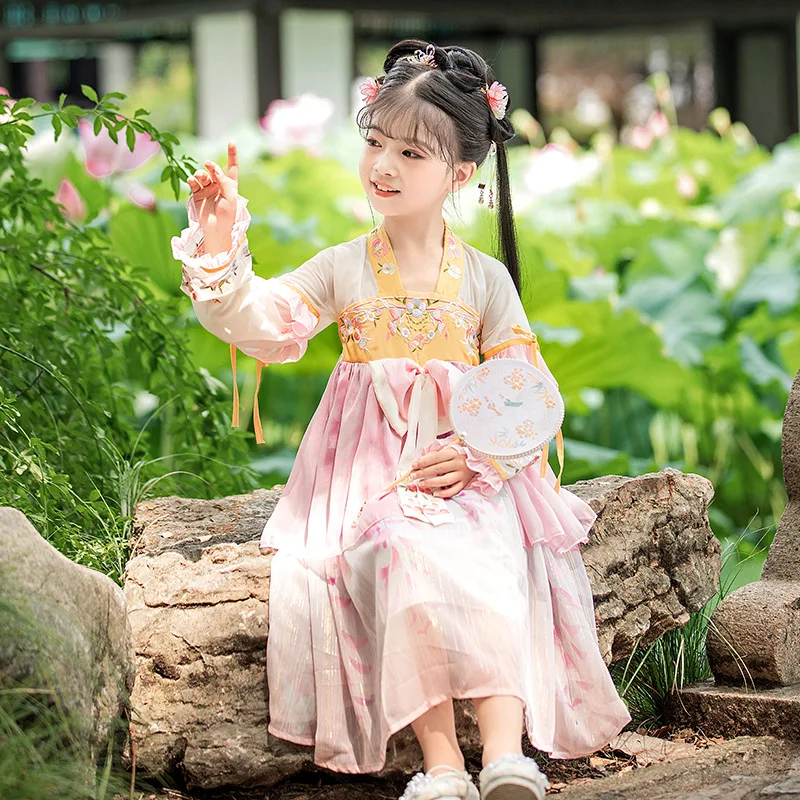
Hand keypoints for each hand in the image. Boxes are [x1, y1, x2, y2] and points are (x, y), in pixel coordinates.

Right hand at [186, 140, 239, 255]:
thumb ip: (223, 180)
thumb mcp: (230, 196)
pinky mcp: (198, 194)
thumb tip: (214, 168)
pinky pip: (193, 183)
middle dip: (211, 166)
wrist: (216, 228)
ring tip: (199, 177)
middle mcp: (219, 185)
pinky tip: (192, 180)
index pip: (232, 167)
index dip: (232, 155)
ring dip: (200, 173)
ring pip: (202, 175)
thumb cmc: (227, 214)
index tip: (231, 141)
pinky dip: (192, 180)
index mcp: (230, 185)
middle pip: (214, 169)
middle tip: (208, 165)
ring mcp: (208, 189)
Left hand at [410, 446, 477, 498]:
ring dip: (431, 483)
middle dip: (423, 473)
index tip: (414, 466)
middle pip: (438, 469)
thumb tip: (421, 460)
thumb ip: (436, 453)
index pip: (435, 457)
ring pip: (445, 481)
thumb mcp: (449, 448)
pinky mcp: (465, 483)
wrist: (479, 458)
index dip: (423, 462)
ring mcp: (462, 474)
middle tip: (413, 476)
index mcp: (454, 452)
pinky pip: (454, 490)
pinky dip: (444, 493)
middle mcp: (459, 463)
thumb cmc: (460, 452)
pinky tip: (435, 493)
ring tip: (421, 484)